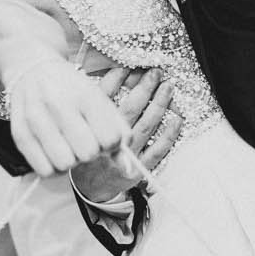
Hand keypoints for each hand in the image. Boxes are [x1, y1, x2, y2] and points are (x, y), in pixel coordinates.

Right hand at [0, 56, 146, 187]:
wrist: (31, 69)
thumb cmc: (71, 89)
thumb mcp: (100, 100)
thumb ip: (119, 131)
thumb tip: (127, 167)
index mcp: (85, 94)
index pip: (110, 139)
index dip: (111, 144)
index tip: (103, 136)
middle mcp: (58, 105)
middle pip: (88, 154)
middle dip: (91, 153)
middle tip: (84, 141)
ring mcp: (36, 120)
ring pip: (65, 164)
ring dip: (70, 161)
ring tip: (68, 146)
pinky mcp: (19, 135)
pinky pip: (44, 170)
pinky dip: (53, 168)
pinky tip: (53, 152)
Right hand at [70, 68, 176, 202]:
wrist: (90, 188)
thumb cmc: (88, 153)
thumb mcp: (79, 131)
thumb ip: (92, 105)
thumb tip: (114, 73)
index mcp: (89, 132)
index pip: (102, 101)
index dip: (115, 81)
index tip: (126, 67)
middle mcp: (108, 145)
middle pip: (128, 111)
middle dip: (143, 89)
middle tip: (154, 73)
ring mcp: (125, 158)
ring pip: (145, 127)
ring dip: (158, 104)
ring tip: (167, 86)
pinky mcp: (138, 171)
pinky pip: (157, 150)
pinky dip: (168, 134)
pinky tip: (176, 119)